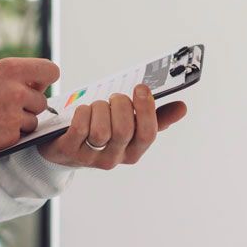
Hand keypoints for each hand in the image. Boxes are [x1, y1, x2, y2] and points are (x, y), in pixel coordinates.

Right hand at [0, 57, 59, 157]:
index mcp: (11, 69)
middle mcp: (16, 90)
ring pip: (33, 121)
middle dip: (29, 106)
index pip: (50, 71)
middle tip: (7, 106)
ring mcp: (14, 115)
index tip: (37, 86)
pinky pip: (21, 136)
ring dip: (20, 122)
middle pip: (43, 101)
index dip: (45, 80)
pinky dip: (10, 135)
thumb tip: (37, 85)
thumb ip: (15, 77)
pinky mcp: (10, 136)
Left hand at [37, 83, 187, 168]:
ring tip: (97, 106)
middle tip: (114, 97)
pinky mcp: (70, 151)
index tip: (142, 88)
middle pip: (124, 130)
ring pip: (101, 131)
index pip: (148, 135)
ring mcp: (91, 157)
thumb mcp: (129, 126)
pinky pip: (80, 128)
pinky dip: (82, 113)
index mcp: (133, 151)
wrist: (65, 148)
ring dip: (99, 109)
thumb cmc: (102, 130)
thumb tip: (182, 108)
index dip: (146, 110)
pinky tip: (83, 110)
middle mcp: (114, 158)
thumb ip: (155, 118)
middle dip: (119, 105)